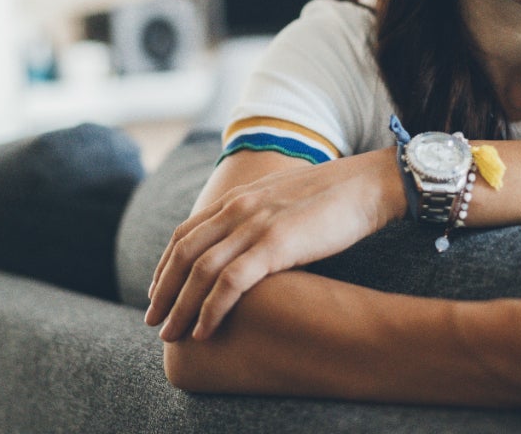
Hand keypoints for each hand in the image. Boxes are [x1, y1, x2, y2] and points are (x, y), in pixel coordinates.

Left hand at [146, 149, 404, 341]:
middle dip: (163, 291)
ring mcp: (255, 225)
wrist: (367, 185)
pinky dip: (211, 309)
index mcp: (238, 198)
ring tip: (171, 335)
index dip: (165, 266)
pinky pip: (231, 282)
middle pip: (184, 254)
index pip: (185, 234)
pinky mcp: (275, 244)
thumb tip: (248, 249)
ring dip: (181, 307)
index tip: (157, 294)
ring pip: (200, 271)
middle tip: (153, 322)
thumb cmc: (333, 199)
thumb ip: (258, 220)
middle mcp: (238, 209)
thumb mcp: (282, 203)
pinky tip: (204, 331)